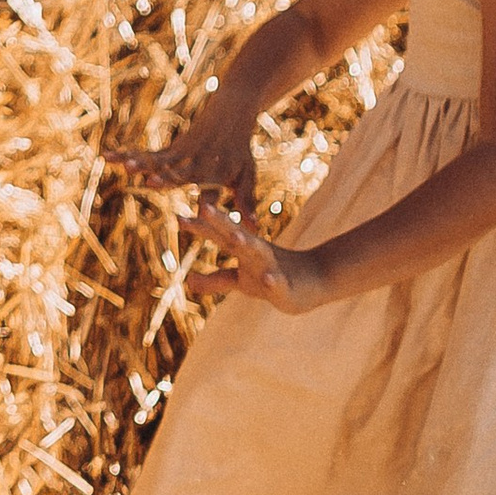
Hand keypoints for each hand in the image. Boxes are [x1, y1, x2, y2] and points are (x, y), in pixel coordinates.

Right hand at [104, 97, 256, 208]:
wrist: (230, 110)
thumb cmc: (239, 150)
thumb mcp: (247, 177)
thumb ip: (246, 203)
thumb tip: (254, 229)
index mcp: (219, 172)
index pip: (212, 188)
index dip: (208, 200)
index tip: (202, 209)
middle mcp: (198, 162)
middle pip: (180, 172)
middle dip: (166, 178)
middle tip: (150, 182)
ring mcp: (183, 153)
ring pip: (159, 159)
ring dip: (141, 163)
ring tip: (124, 167)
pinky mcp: (171, 149)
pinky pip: (148, 154)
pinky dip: (128, 155)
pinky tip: (108, 156)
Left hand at [185, 196, 329, 313]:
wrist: (317, 280)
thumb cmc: (272, 277)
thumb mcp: (241, 281)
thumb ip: (215, 280)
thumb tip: (188, 281)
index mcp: (244, 248)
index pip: (219, 234)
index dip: (200, 226)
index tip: (178, 216)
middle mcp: (256, 253)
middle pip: (235, 234)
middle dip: (219, 222)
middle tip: (203, 206)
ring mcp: (272, 268)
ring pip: (258, 253)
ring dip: (246, 243)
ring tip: (234, 235)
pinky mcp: (286, 287)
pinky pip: (278, 283)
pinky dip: (273, 281)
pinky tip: (267, 279)